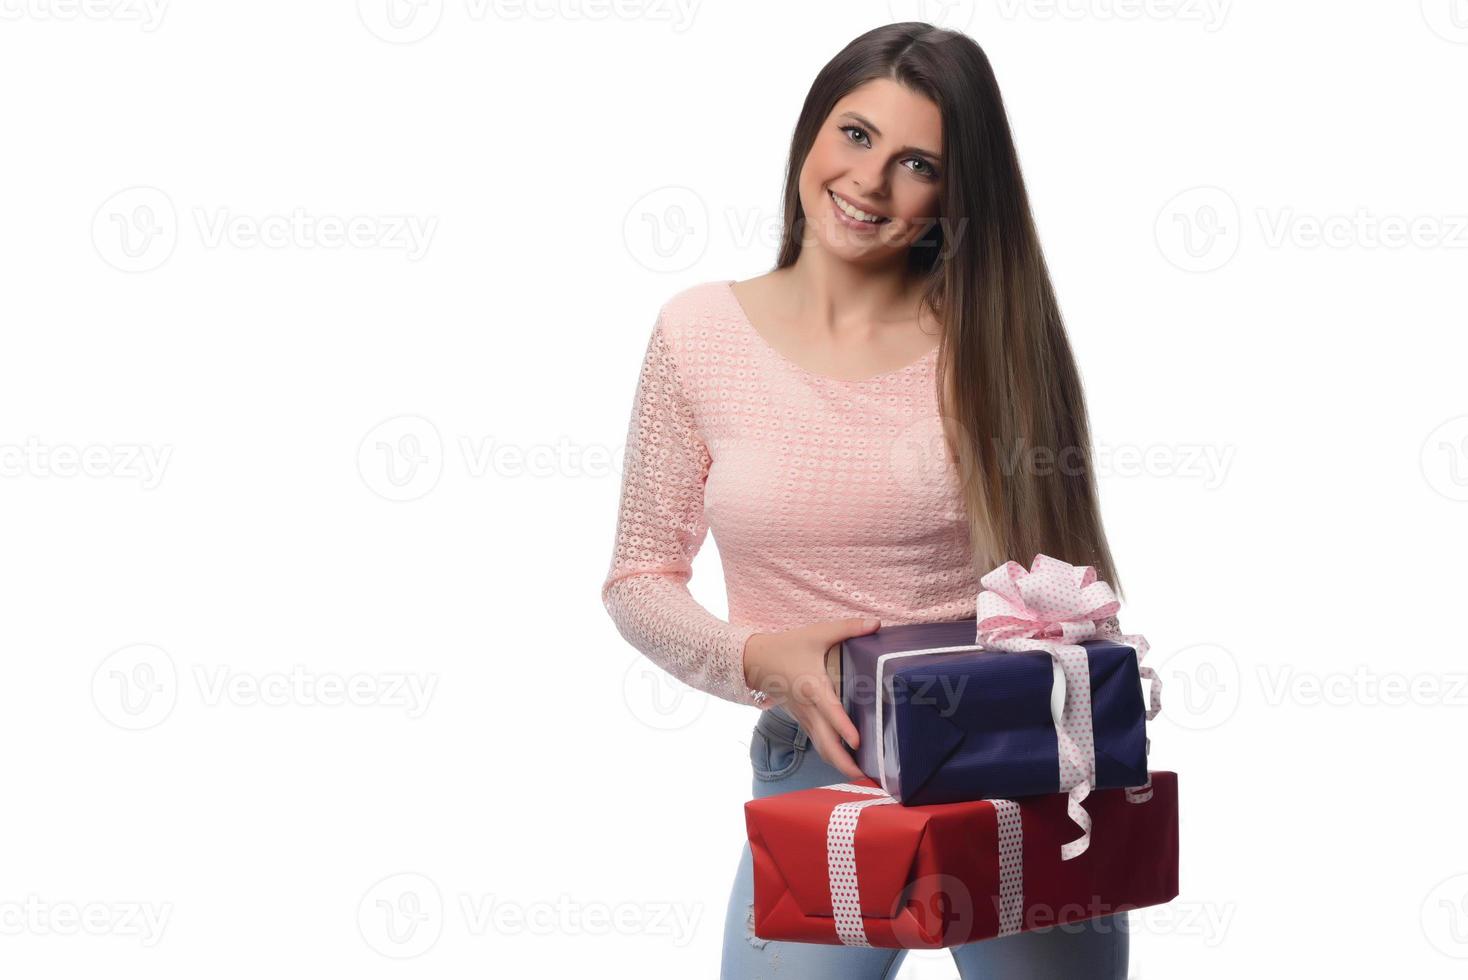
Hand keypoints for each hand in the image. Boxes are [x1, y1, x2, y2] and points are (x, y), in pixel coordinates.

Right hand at [742, 617, 880, 780]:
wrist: (755, 660)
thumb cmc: (788, 647)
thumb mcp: (817, 633)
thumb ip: (848, 628)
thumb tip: (876, 624)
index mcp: (813, 687)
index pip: (831, 712)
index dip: (844, 728)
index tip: (858, 743)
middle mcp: (809, 708)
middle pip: (826, 744)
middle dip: (844, 763)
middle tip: (866, 777)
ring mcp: (804, 718)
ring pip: (821, 748)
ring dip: (839, 763)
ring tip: (860, 776)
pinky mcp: (802, 721)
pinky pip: (818, 743)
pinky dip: (831, 755)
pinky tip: (846, 761)